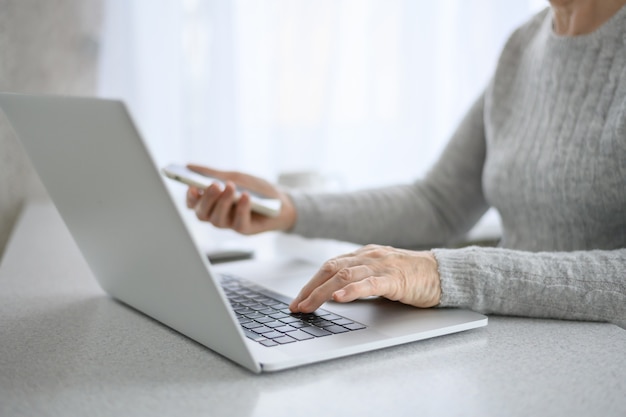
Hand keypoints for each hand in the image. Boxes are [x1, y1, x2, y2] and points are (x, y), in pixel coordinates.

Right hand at [185, 164, 296, 234]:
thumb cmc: (256, 189)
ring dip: (223, 203)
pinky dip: (241, 209)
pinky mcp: (245, 229)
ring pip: (217, 220)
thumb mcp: (235, 176)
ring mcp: (231, 223)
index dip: (190, 197)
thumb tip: (189, 166)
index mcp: (212, 202)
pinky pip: (239, 223)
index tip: (192, 187)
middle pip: (202, 213)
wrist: (282, 201)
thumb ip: (213, 173)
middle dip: (207, 199)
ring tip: (231, 187)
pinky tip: (245, 196)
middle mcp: (218, 214)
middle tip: (214, 185)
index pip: (194, 204)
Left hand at [289, 245, 440, 312]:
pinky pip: (369, 283)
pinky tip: (338, 297)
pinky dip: (351, 290)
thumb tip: (333, 293)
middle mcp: (369, 256)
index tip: (298, 300)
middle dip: (310, 288)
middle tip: (297, 306)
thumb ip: (360, 278)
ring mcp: (381, 265)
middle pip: (330, 269)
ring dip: (322, 292)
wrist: (442, 273)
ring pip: (344, 275)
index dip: (310, 283)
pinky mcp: (395, 278)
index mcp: (363, 255)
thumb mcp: (380, 273)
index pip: (329, 266)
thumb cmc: (413, 276)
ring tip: (309, 305)